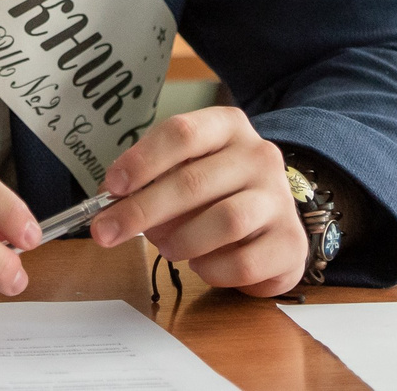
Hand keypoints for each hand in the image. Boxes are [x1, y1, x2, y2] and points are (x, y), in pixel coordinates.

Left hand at [89, 108, 304, 296]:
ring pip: (224, 221)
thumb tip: (111, 201)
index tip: (111, 187)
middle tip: (106, 232)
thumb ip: (151, 179)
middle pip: (193, 181)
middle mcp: (259, 156)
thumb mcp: (185, 170)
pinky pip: (242, 263)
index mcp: (228, 126)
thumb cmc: (216, 193)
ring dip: (181, 240)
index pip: (182, 132)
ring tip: (167, 247)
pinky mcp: (290, 243)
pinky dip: (211, 269)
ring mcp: (279, 200)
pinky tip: (202, 263)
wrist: (273, 221)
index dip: (142, 160)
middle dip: (142, 210)